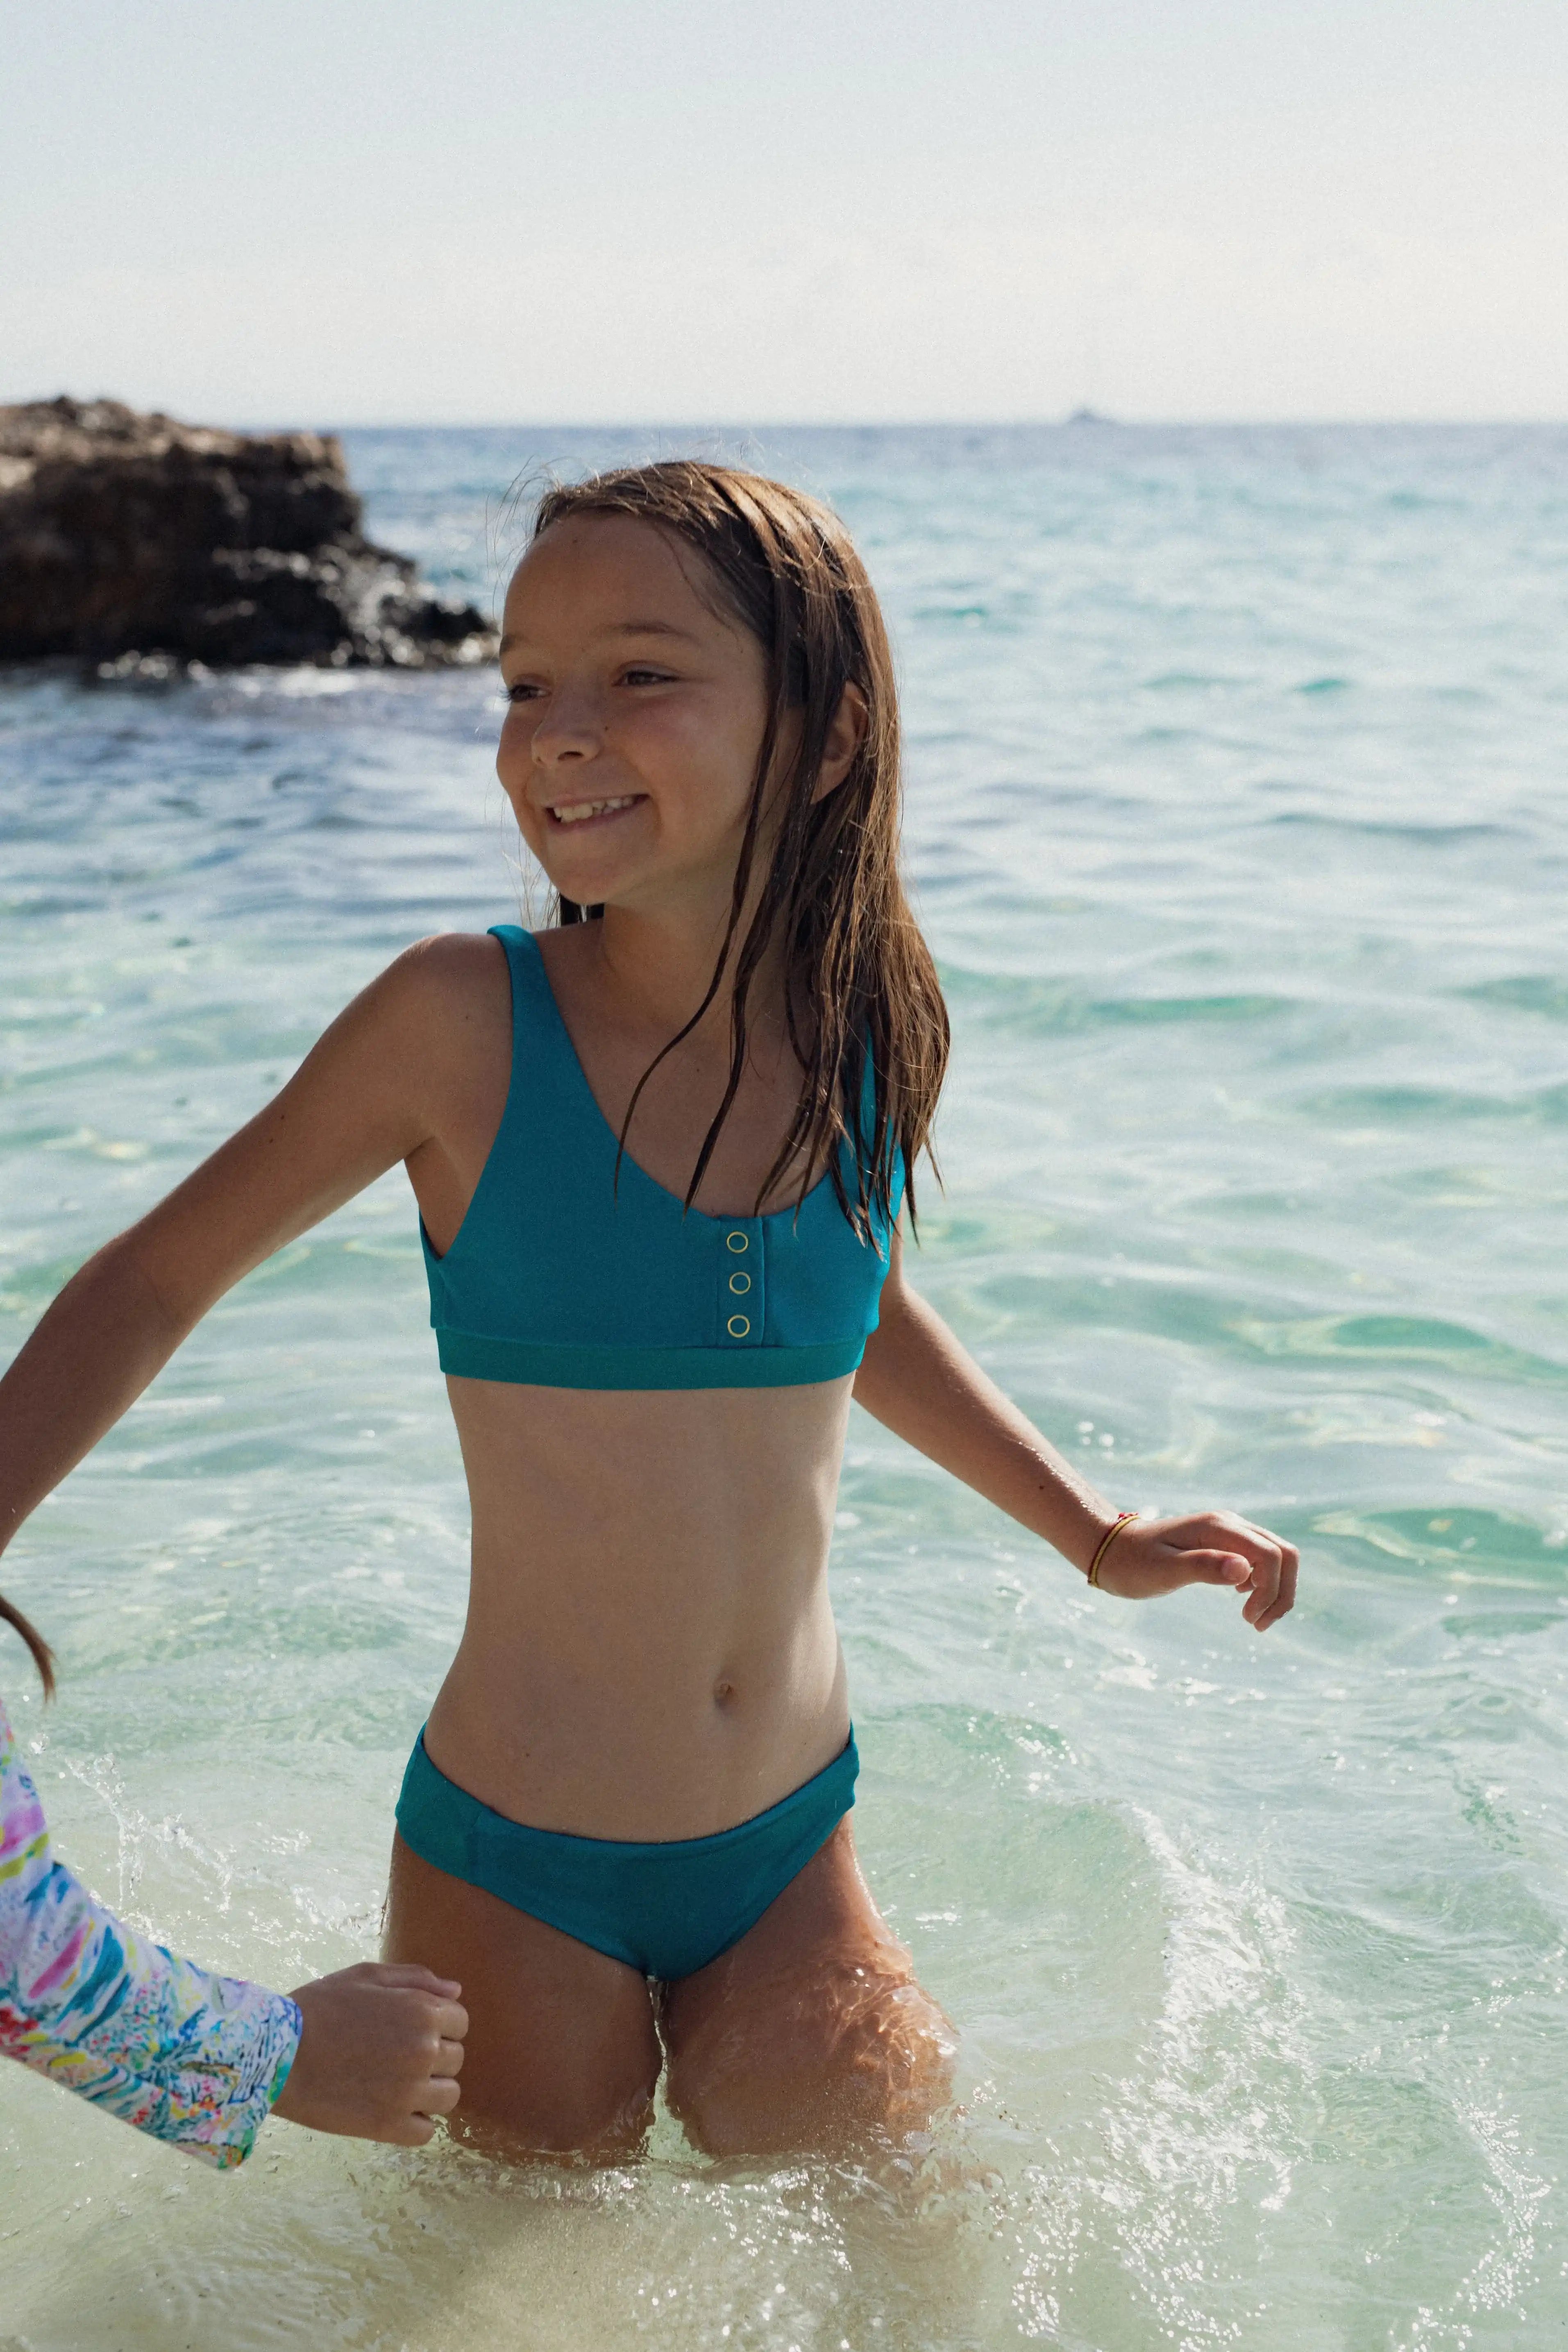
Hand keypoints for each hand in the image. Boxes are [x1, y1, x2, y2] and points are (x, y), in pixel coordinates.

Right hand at [270, 1961, 467, 2145]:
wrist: (276, 2054)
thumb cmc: (319, 2008)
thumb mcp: (367, 1976)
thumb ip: (416, 1979)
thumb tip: (456, 1992)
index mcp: (422, 2012)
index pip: (460, 2022)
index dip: (438, 2024)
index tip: (410, 2028)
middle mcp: (423, 2052)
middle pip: (455, 2059)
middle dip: (433, 2056)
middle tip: (396, 2055)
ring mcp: (407, 2092)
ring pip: (448, 2097)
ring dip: (430, 2091)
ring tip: (398, 2084)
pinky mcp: (387, 2127)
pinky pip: (426, 2132)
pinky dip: (415, 2123)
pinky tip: (392, 2109)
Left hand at [1092, 1511, 1297, 1629]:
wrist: (1111, 1550)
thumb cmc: (1133, 1563)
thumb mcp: (1163, 1571)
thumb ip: (1202, 1567)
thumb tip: (1244, 1570)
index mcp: (1218, 1527)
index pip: (1270, 1555)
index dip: (1270, 1590)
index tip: (1246, 1620)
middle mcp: (1229, 1524)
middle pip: (1284, 1553)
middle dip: (1281, 1591)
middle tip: (1257, 1624)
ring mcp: (1228, 1532)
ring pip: (1277, 1555)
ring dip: (1276, 1588)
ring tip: (1254, 1618)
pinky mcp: (1224, 1543)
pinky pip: (1261, 1559)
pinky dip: (1263, 1581)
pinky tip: (1241, 1596)